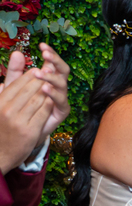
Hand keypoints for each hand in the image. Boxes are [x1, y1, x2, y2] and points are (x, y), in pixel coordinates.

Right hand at [0, 51, 54, 172]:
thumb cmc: (3, 122)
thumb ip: (12, 75)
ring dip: (48, 91)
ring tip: (52, 86)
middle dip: (43, 80)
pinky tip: (53, 101)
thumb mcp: (3, 98)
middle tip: (51, 74)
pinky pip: (44, 112)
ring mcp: (19, 121)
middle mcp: (7, 109)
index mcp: (0, 101)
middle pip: (31, 88)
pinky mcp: (30, 131)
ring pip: (40, 99)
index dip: (33, 74)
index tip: (40, 70)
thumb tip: (18, 53)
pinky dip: (50, 105)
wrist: (0, 152)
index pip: (20, 82)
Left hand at [16, 43, 69, 136]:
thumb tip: (17, 53)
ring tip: (39, 72)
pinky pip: (61, 100)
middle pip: (63, 69)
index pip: (52, 62)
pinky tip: (45, 88)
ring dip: (51, 77)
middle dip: (55, 61)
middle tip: (45, 54)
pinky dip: (53, 93)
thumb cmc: (20, 107)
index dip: (50, 53)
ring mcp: (61, 98)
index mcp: (49, 78)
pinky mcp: (61, 111)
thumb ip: (15, 72)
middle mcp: (57, 86)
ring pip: (62, 83)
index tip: (42, 45)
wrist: (22, 129)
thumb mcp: (14, 87)